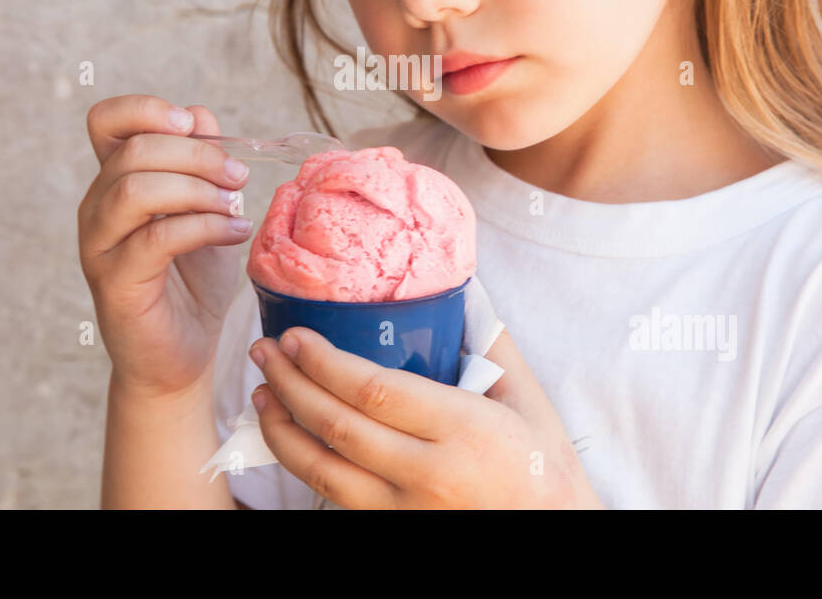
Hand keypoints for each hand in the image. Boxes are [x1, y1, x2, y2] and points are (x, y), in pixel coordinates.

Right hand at [77, 94, 252, 399]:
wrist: (180, 356)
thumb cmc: (192, 283)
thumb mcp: (206, 210)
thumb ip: (201, 162)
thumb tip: (198, 114)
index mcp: (114, 182)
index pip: (106, 121)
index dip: (145, 109)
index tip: (191, 125)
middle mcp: (97, 207)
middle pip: (133, 151)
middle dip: (197, 154)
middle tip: (239, 176)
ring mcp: (99, 246)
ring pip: (136, 190)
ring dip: (197, 189)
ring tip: (235, 205)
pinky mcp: (114, 282)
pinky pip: (156, 238)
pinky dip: (204, 227)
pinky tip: (235, 231)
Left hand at [247, 327, 603, 508]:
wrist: (557, 534)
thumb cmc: (545, 469)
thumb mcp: (528, 399)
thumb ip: (491, 341)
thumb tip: (462, 287)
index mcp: (461, 429)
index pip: (372, 391)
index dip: (323, 362)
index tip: (295, 336)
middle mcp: (427, 474)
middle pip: (337, 426)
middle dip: (290, 384)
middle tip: (266, 351)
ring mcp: (405, 511)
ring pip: (322, 471)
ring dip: (281, 429)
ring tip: (263, 393)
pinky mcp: (394, 531)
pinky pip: (335, 499)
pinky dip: (305, 466)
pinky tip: (292, 438)